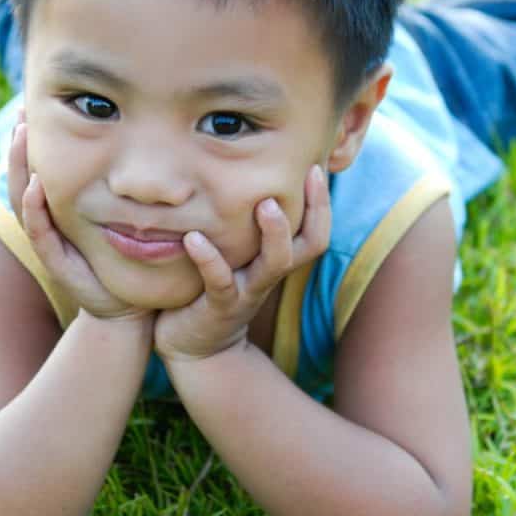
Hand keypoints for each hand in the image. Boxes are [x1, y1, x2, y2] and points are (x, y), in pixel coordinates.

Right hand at [7, 109, 150, 320]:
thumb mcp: (120, 213)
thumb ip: (118, 183)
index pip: (38, 167)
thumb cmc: (126, 256)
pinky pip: (39, 232)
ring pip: (23, 200)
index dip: (30, 141)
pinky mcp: (57, 262)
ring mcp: (48, 241)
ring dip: (20, 168)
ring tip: (21, 136)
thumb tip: (134, 140)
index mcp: (58, 209)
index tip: (29, 108)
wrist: (128, 306)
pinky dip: (33, 209)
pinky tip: (35, 186)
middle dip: (20, 145)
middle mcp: (48, 222)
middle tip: (22, 113)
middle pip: (23, 177)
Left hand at [154, 165, 330, 361]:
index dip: (322, 203)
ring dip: (274, 233)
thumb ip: (242, 226)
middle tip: (308, 176)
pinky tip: (193, 238)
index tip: (316, 167)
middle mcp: (268, 275)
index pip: (315, 231)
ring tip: (264, 204)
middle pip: (309, 246)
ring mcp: (247, 292)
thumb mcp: (234, 256)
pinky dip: (208, 259)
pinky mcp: (219, 307)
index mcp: (276, 261)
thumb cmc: (212, 288)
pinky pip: (220, 282)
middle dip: (315, 211)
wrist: (195, 348)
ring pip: (275, 264)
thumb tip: (243, 177)